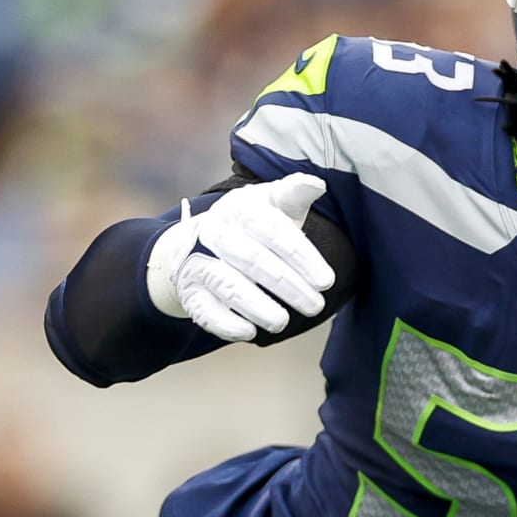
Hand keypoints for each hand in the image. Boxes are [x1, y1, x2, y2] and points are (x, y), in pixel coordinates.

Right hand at [146, 173, 334, 341]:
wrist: (200, 242)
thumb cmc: (255, 224)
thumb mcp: (275, 205)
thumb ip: (295, 195)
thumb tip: (317, 183)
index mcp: (240, 208)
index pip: (271, 230)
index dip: (301, 256)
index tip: (327, 281)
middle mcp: (214, 232)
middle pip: (252, 260)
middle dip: (288, 286)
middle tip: (316, 306)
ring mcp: (197, 261)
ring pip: (226, 284)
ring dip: (257, 306)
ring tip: (283, 322)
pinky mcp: (189, 291)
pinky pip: (203, 310)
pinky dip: (225, 323)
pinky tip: (249, 333)